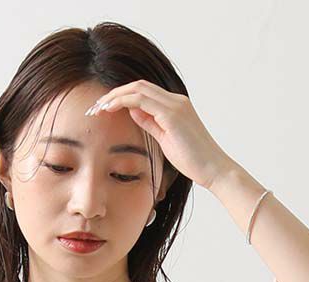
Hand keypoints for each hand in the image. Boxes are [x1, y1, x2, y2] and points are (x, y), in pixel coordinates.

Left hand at [85, 82, 236, 190]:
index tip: (103, 109)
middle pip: (138, 85)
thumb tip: (133, 112)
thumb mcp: (165, 140)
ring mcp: (174, 105)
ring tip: (98, 108)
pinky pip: (142, 100)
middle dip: (113, 94)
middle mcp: (175, 100)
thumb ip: (150, 124)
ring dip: (114, 96)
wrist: (213, 169)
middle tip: (95, 107)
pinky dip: (123, 102)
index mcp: (174, 105)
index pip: (143, 92)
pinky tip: (110, 110)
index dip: (121, 97)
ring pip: (138, 88)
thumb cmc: (192, 160)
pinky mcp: (172, 114)